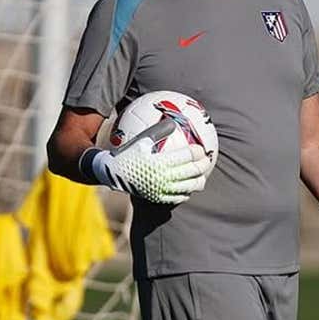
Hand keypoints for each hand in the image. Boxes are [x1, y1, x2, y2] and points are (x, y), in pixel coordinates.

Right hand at [89, 119, 208, 203]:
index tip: (201, 148)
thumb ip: (158, 131)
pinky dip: (186, 192)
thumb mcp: (141, 140)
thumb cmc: (127, 154)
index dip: (198, 151)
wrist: (112, 174)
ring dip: (199, 180)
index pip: (188, 156)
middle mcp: (164, 177)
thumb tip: (173, 122)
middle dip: (203, 164)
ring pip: (190, 186)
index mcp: (161, 162)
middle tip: (206, 160)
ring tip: (201, 176)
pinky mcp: (158, 198)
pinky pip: (179, 197)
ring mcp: (162, 189)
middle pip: (193, 171)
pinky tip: (188, 188)